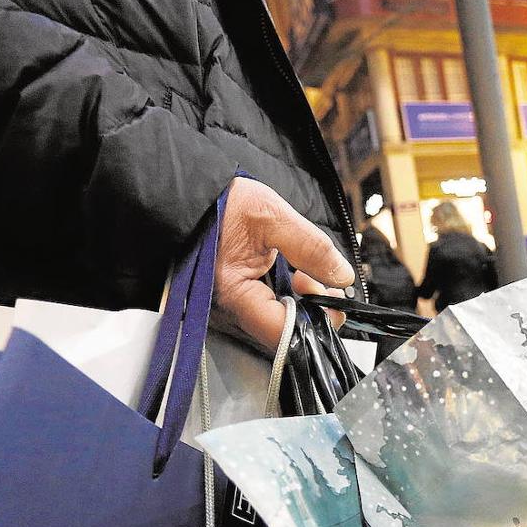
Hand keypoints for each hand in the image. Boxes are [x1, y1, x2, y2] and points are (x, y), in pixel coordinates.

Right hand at [211, 177, 354, 348]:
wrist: (184, 192)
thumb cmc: (216, 202)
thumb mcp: (270, 215)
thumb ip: (311, 248)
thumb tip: (342, 276)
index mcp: (233, 294)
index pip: (284, 333)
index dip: (317, 322)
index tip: (334, 302)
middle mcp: (226, 310)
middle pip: (282, 331)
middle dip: (311, 309)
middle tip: (320, 279)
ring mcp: (227, 306)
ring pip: (275, 321)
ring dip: (300, 302)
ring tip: (304, 272)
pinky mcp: (231, 298)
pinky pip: (265, 308)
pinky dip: (285, 296)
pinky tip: (291, 275)